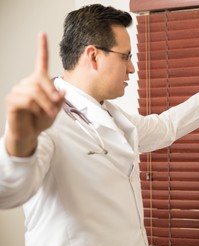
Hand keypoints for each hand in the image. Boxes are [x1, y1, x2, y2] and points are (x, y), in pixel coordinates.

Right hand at [5, 32, 63, 156]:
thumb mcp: (56, 109)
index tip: (42, 34)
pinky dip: (38, 108)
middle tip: (57, 105)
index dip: (41, 48)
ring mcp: (18, 91)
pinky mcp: (12, 101)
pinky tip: (38, 113)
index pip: (40, 62)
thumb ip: (60, 100)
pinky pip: (28, 101)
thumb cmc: (41, 120)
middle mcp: (26, 83)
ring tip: (49, 113)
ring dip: (47, 104)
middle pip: (41, 78)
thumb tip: (61, 92)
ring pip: (36, 91)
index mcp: (38, 82)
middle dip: (52, 92)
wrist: (29, 134)